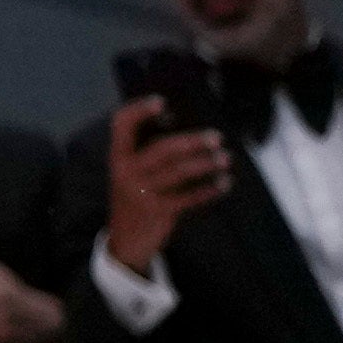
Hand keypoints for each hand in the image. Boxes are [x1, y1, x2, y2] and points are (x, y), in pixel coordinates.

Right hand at [99, 96, 232, 270]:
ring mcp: (142, 192)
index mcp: (117, 157)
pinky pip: (188, 197)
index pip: (121, 124)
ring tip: (225, 158)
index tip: (162, 101)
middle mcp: (126, 171)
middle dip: (191, 141)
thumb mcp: (129, 174)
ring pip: (178, 172)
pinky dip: (208, 190)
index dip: (139, 110)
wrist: (125, 241)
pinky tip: (224, 183)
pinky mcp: (159, 211)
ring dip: (205, 163)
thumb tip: (180, 128)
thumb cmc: (133, 198)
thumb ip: (145, 154)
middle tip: (216, 136)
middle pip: (161, 149)